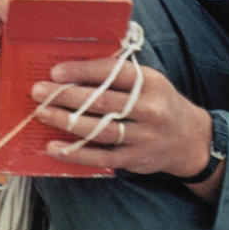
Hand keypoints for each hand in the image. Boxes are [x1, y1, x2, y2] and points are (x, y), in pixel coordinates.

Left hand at [30, 57, 215, 186]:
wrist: (189, 140)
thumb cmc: (160, 104)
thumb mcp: (150, 82)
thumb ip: (120, 76)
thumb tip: (75, 70)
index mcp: (150, 83)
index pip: (112, 72)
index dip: (82, 71)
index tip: (56, 72)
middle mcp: (149, 108)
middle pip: (101, 101)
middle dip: (66, 95)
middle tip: (39, 92)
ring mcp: (143, 136)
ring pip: (99, 129)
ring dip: (66, 121)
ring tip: (42, 114)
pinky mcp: (134, 159)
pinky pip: (101, 157)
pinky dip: (76, 153)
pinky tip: (55, 148)